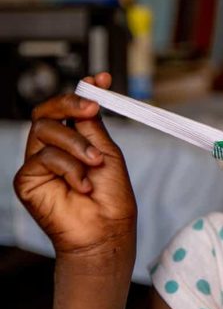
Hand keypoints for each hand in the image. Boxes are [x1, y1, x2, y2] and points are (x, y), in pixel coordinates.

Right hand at [13, 72, 136, 260]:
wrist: (105, 230)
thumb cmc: (110, 197)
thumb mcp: (107, 151)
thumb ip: (92, 125)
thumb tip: (91, 93)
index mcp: (72, 140)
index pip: (67, 109)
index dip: (82, 91)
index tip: (102, 78)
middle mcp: (51, 149)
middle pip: (46, 112)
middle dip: (70, 104)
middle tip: (91, 108)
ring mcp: (37, 164)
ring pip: (46, 131)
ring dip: (77, 145)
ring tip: (95, 164)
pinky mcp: (26, 180)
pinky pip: (43, 158)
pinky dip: (68, 168)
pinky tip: (82, 185)